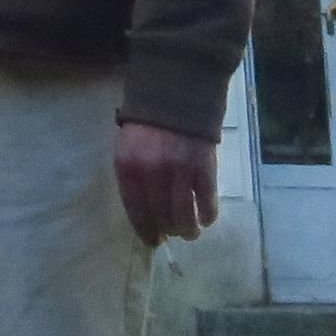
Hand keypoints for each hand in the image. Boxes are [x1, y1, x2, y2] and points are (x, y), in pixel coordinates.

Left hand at [115, 120, 219, 245]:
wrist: (176, 94)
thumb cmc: (148, 124)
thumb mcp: (128, 148)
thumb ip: (133, 177)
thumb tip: (144, 213)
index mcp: (128, 166)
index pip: (135, 209)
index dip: (144, 229)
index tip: (152, 241)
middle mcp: (152, 172)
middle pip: (160, 215)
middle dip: (166, 230)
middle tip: (172, 234)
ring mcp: (179, 170)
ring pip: (183, 215)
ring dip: (187, 229)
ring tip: (190, 232)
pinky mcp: (204, 168)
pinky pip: (207, 202)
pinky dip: (207, 215)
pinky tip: (206, 219)